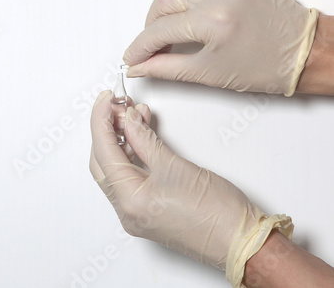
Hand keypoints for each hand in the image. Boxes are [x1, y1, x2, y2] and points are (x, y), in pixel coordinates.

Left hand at [90, 90, 292, 285]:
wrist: (240, 242)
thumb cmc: (216, 212)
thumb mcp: (174, 165)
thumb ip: (145, 140)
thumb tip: (130, 120)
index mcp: (129, 201)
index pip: (103, 152)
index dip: (101, 121)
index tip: (105, 99)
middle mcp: (126, 212)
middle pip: (103, 163)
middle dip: (107, 131)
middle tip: (118, 106)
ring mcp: (135, 215)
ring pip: (116, 171)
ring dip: (121, 143)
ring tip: (134, 117)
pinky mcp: (147, 214)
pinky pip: (129, 181)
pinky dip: (132, 158)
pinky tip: (139, 139)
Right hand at [123, 0, 317, 95]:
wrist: (303, 51)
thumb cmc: (265, 67)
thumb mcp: (207, 73)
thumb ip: (165, 68)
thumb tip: (139, 66)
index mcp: (213, 22)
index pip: (159, 30)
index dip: (140, 46)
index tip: (132, 56)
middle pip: (162, 1)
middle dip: (150, 26)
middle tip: (152, 46)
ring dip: (168, 9)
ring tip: (173, 31)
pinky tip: (193, 14)